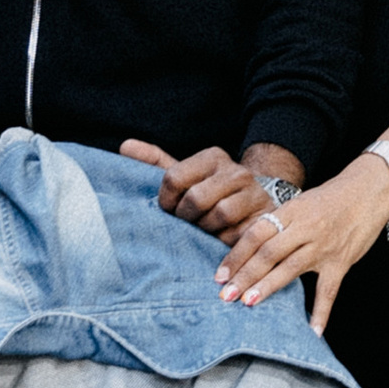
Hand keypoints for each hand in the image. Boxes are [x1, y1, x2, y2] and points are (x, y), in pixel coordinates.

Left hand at [117, 137, 299, 240]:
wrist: (254, 208)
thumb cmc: (210, 194)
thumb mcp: (184, 177)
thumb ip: (155, 162)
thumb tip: (125, 146)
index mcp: (212, 157)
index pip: (173, 177)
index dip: (166, 200)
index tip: (169, 209)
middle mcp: (236, 171)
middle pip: (195, 198)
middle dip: (186, 217)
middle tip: (189, 223)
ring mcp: (253, 194)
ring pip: (217, 216)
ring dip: (205, 229)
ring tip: (206, 229)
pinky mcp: (263, 218)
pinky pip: (235, 234)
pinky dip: (222, 240)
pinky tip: (220, 239)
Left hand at [214, 154, 388, 331]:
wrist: (369, 190)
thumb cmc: (330, 198)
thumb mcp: (299, 203)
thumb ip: (278, 224)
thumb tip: (248, 249)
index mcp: (290, 212)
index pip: (256, 234)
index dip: (236, 255)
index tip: (220, 275)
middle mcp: (304, 228)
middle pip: (268, 254)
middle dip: (245, 276)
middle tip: (225, 295)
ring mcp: (323, 246)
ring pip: (290, 269)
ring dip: (268, 288)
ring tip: (248, 303)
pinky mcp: (341, 262)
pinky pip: (328, 291)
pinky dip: (320, 312)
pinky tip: (312, 331)